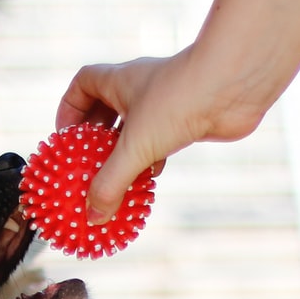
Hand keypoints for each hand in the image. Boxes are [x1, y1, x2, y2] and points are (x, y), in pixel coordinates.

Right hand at [54, 52, 260, 224]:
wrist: (234, 86)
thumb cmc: (180, 100)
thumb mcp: (136, 146)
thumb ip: (111, 183)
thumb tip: (95, 217)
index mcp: (119, 81)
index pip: (82, 85)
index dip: (69, 110)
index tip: (65, 140)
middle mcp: (139, 88)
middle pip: (106, 110)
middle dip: (95, 139)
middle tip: (86, 167)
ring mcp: (164, 103)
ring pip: (135, 129)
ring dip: (124, 153)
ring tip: (115, 180)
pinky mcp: (186, 118)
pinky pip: (159, 141)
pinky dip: (151, 160)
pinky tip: (150, 180)